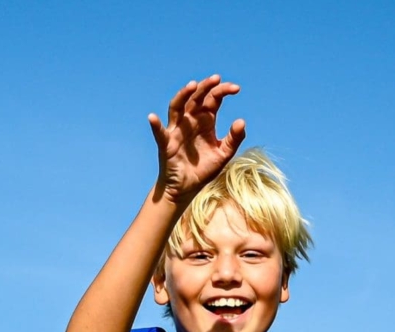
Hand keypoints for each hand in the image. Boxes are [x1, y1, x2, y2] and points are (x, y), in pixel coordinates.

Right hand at [150, 75, 246, 201]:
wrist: (186, 189)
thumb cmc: (203, 169)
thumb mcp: (223, 154)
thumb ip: (234, 139)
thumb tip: (241, 121)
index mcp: (205, 121)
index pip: (212, 99)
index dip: (223, 91)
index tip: (236, 88)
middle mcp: (190, 121)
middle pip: (195, 98)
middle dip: (206, 87)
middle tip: (217, 79)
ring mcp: (176, 131)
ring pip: (177, 107)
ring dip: (183, 95)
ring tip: (192, 85)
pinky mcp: (166, 144)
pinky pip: (160, 133)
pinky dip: (155, 125)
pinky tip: (153, 117)